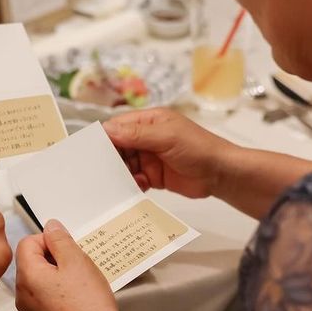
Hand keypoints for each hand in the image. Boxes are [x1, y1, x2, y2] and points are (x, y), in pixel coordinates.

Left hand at [15, 220, 123, 310]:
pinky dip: (56, 291)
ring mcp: (30, 310)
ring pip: (38, 278)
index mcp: (27, 276)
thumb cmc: (88, 302)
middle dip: (52, 258)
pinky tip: (75, 297)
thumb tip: (49, 227)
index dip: (49, 241)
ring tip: (77, 282)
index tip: (68, 250)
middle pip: (30, 261)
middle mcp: (22, 294)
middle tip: (76, 266)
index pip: (27, 242)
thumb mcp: (76, 260)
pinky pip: (43, 295)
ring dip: (55, 274)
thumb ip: (59, 239)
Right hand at [103, 108, 229, 198]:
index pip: (118, 127)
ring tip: (116, 184)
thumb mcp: (166, 137)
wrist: (221, 174)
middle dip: (109, 159)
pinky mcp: (153, 176)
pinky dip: (131, 185)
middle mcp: (146, 138)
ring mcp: (149, 158)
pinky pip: (134, 180)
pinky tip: (136, 188)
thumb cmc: (199, 148)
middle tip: (99, 172)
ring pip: (124, 165)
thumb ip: (137, 135)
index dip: (104, 138)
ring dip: (120, 174)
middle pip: (118, 147)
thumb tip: (107, 130)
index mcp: (149, 122)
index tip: (90, 151)